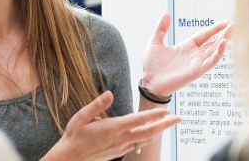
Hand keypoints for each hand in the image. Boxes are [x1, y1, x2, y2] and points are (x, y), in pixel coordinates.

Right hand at [43, 91, 180, 160]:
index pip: (138, 120)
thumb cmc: (74, 136)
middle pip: (148, 132)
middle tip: (178, 118)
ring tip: (169, 124)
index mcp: (112, 128)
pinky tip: (151, 132)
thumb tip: (109, 94)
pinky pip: (138, 144)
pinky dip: (148, 137)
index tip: (166, 110)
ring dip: (159, 131)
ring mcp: (121, 147)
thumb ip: (97, 105)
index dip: (154, 115)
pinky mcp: (119, 152)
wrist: (70, 158)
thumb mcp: (81, 117)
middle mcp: (120, 139)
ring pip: (145, 139)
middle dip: (165, 125)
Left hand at [141, 13, 229, 96]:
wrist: (149, 82)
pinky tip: (223, 44)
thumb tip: (166, 13)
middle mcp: (194, 54)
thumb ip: (161, 29)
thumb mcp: (155, 42)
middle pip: (214, 42)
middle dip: (225, 34)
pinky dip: (218, 53)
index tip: (225, 22)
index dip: (215, 29)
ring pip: (215, 51)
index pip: (205, 35)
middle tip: (236, 24)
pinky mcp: (197, 71)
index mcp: (186, 46)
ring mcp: (196, 63)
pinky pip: (211, 61)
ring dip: (224, 41)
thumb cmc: (152, 66)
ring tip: (232, 32)